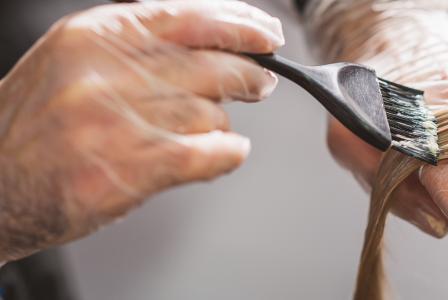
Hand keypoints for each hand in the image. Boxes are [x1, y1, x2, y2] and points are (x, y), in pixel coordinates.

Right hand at [0, 0, 283, 260]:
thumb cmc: (37, 125)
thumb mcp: (75, 61)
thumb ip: (138, 46)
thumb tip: (212, 42)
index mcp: (94, 36)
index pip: (189, 17)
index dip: (239, 24)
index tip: (267, 34)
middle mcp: (105, 71)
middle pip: (211, 65)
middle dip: (249, 75)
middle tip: (261, 84)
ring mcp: (117, 120)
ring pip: (211, 113)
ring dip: (219, 125)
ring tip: (203, 132)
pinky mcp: (130, 168)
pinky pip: (209, 151)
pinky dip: (229, 153)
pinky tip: (228, 153)